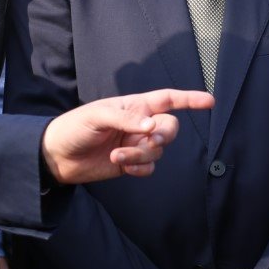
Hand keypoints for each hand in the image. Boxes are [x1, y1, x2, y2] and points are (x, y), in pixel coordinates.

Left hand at [40, 89, 211, 183]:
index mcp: (134, 106)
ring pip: (158, 151)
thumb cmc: (74, 127)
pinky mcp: (130, 163)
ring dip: (141, 155)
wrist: (58, 156)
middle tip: (147, 141)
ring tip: (117, 156)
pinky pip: (149, 167)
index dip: (189, 100)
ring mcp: (136, 144)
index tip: (210, 101)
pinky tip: (123, 166)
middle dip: (162, 137)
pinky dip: (140, 168)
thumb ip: (126, 118)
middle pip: (169, 129)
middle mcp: (139, 124)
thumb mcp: (97, 116)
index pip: (168, 100)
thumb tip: (151, 126)